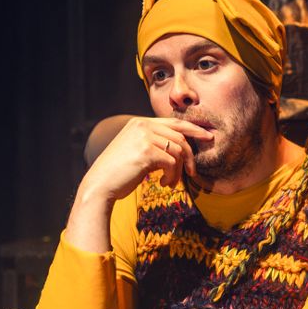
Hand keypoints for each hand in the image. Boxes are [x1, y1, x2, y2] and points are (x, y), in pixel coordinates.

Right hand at [84, 115, 213, 201]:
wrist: (99, 186)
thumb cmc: (119, 173)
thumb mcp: (135, 151)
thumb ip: (153, 143)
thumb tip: (180, 147)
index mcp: (140, 123)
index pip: (174, 122)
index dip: (194, 129)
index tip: (208, 136)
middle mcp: (142, 126)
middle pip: (180, 136)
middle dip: (191, 155)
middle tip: (193, 172)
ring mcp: (144, 137)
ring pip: (178, 150)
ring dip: (178, 171)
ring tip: (170, 182)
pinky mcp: (146, 152)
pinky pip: (172, 162)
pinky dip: (172, 176)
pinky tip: (163, 184)